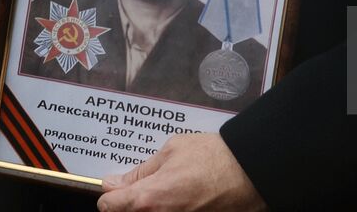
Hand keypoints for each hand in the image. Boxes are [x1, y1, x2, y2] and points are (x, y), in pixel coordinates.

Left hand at [97, 134, 263, 211]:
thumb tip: (115, 182)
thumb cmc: (212, 158)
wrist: (248, 173)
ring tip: (170, 191)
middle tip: (147, 187)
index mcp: (148, 198)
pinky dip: (170, 208)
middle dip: (131, 203)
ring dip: (152, 206)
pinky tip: (183, 198)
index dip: (111, 193)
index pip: (109, 205)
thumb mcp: (171, 151)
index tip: (117, 187)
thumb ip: (141, 171)